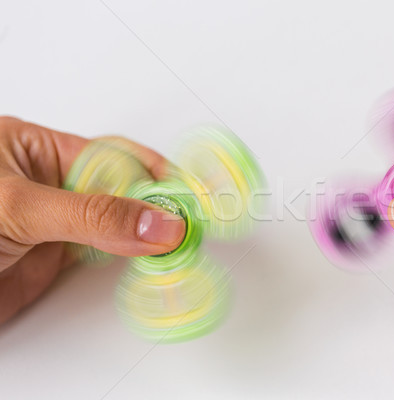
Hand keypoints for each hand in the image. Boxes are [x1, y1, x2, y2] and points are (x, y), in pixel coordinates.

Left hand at [0, 117, 184, 322]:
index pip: (112, 156)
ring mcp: (56, 226)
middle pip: (121, 190)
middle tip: (192, 225)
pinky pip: (105, 258)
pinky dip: (134, 263)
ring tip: (182, 246)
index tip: (188, 195)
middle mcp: (52, 186)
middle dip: (158, 206)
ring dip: (149, 237)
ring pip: (117, 226)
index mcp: (39, 150)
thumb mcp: (19, 206)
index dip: (154, 173)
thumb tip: (158, 223)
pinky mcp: (56, 263)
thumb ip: (93, 215)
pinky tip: (153, 263)